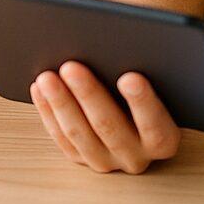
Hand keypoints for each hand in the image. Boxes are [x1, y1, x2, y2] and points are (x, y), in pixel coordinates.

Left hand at [30, 63, 180, 173]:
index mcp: (164, 141)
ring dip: (61, 103)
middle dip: (89, 94)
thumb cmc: (152, 82)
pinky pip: (60, 137)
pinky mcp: (80, 157)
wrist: (136, 105)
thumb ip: (150, 68)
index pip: (156, 126)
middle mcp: (136, 156)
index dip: (143, 102)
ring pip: (79, 134)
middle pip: (110, 128)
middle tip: (72, 67)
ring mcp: (106, 160)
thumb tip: (125, 43)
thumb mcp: (160, 79)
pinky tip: (40, 87)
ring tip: (48, 76)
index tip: (130, 77)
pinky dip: (48, 111)